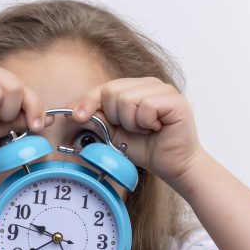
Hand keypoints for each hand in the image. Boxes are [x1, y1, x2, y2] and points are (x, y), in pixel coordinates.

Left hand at [65, 77, 205, 187]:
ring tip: (145, 130)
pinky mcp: (175, 100)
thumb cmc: (147, 149)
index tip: (76, 116)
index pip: (104, 88)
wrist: (173, 166)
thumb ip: (99, 120)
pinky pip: (145, 106)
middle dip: (114, 117)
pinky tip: (156, 128)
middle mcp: (150, 84)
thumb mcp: (115, 135)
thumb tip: (75, 111)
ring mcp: (164, 89)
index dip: (87, 101)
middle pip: (112, 91)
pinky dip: (145, 122)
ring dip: (131, 122)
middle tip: (132, 129)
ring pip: (127, 98)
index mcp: (135, 88)